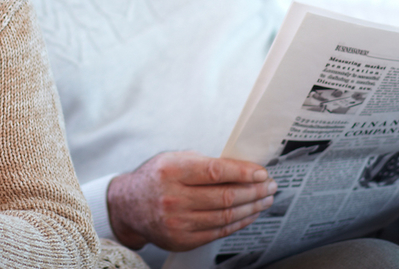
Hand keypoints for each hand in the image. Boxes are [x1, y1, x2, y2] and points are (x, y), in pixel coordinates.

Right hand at [107, 151, 276, 251]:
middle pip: (225, 196)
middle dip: (254, 190)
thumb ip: (203, 163)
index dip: (243, 172)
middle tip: (270, 185)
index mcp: (171, 171)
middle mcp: (173, 198)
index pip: (215, 171)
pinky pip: (218, 232)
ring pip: (225, 216)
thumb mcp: (173, 160)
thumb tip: (242, 168)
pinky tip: (250, 214)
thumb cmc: (155, 178)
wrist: (128, 206)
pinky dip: (239, 222)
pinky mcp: (182, 240)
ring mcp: (177, 222)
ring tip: (266, 199)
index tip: (262, 172)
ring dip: (252, 207)